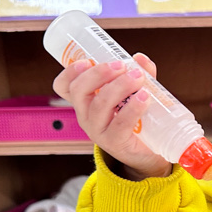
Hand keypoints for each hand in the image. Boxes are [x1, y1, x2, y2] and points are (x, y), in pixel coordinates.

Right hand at [52, 53, 171, 179]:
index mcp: (86, 102)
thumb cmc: (137, 120)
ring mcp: (99, 130)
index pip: (64, 87)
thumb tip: (140, 58)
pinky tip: (145, 98)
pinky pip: (120, 123)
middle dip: (99, 73)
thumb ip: (139, 74)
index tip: (86, 60)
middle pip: (80, 91)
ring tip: (138, 77)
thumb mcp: (135, 92)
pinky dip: (133, 108)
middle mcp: (86, 116)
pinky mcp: (115, 143)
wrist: (148, 153)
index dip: (69, 72)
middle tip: (121, 65)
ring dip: (120, 87)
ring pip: (100, 105)